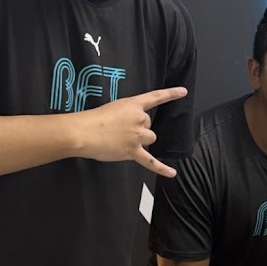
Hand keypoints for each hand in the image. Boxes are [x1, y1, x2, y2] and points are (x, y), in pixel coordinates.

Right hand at [73, 86, 187, 177]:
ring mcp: (137, 135)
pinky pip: (150, 161)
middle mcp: (139, 118)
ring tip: (122, 140)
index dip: (170, 94)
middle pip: (148, 124)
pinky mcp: (133, 151)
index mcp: (133, 105)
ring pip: (150, 138)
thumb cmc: (91, 120)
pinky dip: (162, 168)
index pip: (155, 97)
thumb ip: (125, 117)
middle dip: (138, 128)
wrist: (83, 132)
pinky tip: (172, 173)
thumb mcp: (112, 109)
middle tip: (119, 130)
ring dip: (141, 140)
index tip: (183, 92)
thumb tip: (129, 132)